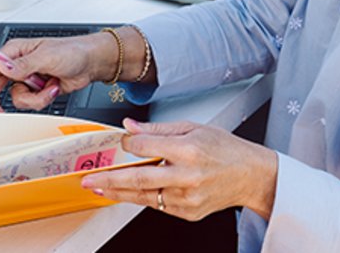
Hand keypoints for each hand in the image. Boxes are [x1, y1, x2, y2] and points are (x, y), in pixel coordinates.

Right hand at [0, 35, 100, 111]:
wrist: (92, 62)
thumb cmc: (72, 51)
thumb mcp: (46, 56)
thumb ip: (23, 65)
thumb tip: (3, 68)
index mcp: (15, 52)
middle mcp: (18, 66)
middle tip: (0, 114)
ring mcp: (27, 79)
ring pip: (15, 99)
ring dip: (33, 98)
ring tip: (49, 86)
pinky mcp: (37, 90)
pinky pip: (30, 103)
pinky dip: (43, 99)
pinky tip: (54, 88)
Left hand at [80, 119, 277, 221]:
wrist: (251, 176)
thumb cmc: (225, 149)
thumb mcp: (194, 128)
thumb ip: (159, 130)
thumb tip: (130, 127)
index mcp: (189, 150)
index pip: (146, 147)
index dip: (128, 144)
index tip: (119, 141)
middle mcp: (187, 176)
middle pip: (139, 178)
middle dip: (110, 179)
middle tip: (88, 179)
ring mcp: (187, 198)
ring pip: (144, 196)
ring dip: (118, 192)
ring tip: (99, 187)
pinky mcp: (187, 212)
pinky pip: (157, 204)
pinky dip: (140, 197)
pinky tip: (126, 192)